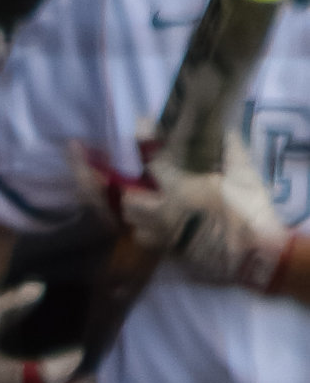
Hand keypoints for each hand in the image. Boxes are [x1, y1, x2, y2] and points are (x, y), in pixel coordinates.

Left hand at [119, 125, 297, 293]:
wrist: (253, 254)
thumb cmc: (248, 210)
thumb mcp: (244, 173)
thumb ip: (230, 150)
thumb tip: (224, 131)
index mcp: (180, 189)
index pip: (151, 162)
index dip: (144, 141)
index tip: (141, 127)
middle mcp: (164, 214)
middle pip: (129, 202)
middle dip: (131, 190)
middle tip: (143, 180)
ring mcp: (165, 237)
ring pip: (135, 226)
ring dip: (137, 215)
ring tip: (149, 204)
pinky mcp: (171, 255)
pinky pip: (149, 242)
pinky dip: (149, 232)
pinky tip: (161, 224)